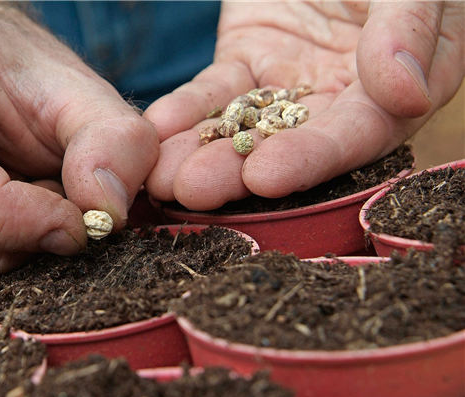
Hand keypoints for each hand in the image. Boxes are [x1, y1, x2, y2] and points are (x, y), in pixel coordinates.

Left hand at [144, 0, 463, 210]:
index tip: (265, 178)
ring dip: (203, 153)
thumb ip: (411, 30)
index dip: (311, 160)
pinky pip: (215, 91)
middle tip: (193, 191)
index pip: (356, 135)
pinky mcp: (247, 61)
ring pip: (245, 126)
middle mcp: (341, 99)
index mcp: (396, 90)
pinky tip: (159, 128)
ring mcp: (289, 83)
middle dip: (239, 172)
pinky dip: (187, 110)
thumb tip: (408, 97)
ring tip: (163, 179)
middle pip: (288, 145)